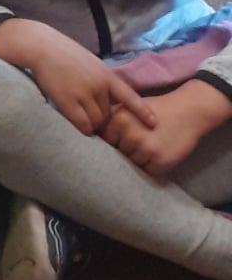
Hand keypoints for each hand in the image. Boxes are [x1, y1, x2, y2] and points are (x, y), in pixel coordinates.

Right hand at [0, 18, 143, 136]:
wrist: (40, 46)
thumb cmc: (61, 53)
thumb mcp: (89, 62)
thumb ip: (98, 79)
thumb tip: (105, 98)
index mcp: (106, 74)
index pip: (129, 96)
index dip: (142, 111)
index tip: (154, 123)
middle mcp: (99, 86)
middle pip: (110, 114)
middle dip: (106, 121)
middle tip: (100, 126)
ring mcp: (84, 94)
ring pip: (98, 121)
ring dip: (94, 126)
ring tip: (86, 125)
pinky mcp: (68, 101)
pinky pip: (83, 124)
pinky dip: (84, 129)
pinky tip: (80, 127)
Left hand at [105, 80, 230, 177]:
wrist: (188, 111)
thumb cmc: (157, 109)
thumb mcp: (130, 107)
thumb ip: (112, 120)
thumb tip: (91, 137)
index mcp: (119, 120)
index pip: (106, 142)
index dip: (113, 143)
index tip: (119, 142)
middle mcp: (130, 134)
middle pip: (118, 154)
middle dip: (125, 152)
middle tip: (139, 145)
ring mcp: (145, 149)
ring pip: (132, 164)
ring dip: (138, 160)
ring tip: (149, 149)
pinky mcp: (160, 161)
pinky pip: (147, 171)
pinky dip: (151, 166)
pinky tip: (158, 155)